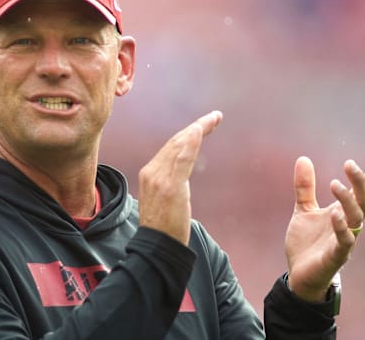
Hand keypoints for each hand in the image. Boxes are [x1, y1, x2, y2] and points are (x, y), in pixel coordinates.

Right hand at [138, 111, 222, 244]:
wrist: (157, 248)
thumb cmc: (163, 230)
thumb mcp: (163, 201)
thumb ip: (170, 184)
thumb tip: (180, 178)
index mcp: (149, 174)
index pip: (170, 147)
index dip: (187, 135)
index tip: (202, 126)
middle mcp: (151, 172)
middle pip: (175, 142)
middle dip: (195, 127)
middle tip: (214, 117)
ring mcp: (159, 178)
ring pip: (179, 145)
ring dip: (198, 129)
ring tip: (213, 119)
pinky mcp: (169, 186)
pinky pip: (181, 157)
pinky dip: (191, 141)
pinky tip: (200, 130)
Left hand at [285, 154, 364, 301]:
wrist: (299, 275)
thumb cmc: (307, 243)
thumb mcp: (303, 210)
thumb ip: (305, 187)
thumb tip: (303, 158)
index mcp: (343, 212)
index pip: (362, 192)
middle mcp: (349, 225)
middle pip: (363, 201)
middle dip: (359, 182)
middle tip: (349, 164)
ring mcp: (345, 241)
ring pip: (356, 218)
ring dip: (347, 200)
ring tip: (335, 183)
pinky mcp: (336, 256)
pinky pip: (344, 241)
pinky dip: (341, 227)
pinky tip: (334, 213)